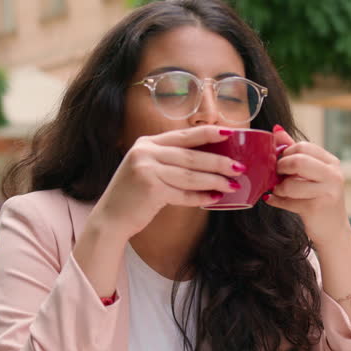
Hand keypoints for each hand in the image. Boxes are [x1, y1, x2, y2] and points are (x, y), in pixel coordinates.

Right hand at [91, 125, 243, 239]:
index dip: (208, 133)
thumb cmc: (134, 195)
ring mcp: (147, 170)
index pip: (184, 135)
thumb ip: (170, 160)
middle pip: (191, 156)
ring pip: (191, 175)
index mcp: (147, 143)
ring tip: (232, 185)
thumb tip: (208, 159)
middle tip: (239, 166)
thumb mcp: (147, 168)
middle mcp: (145, 152)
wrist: (110, 218)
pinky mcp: (150, 189)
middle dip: (219, 161)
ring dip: (214, 181)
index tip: (231, 133)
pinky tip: (214, 199)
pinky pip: (183, 193)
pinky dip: (200, 197)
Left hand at [265, 125, 348, 244]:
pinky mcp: (317, 208)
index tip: (279, 162)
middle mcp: (333, 174)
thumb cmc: (318, 198)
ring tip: (278, 190)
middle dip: (280, 168)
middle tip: (275, 175)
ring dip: (278, 188)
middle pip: (298, 161)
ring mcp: (328, 192)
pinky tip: (274, 200)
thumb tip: (276, 130)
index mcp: (331, 162)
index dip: (285, 153)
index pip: (302, 146)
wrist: (332, 229)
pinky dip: (276, 201)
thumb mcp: (310, 173)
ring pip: (291, 184)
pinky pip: (288, 201)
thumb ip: (294, 152)